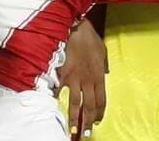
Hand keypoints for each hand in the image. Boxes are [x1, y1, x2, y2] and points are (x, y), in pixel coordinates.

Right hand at [55, 22, 107, 136]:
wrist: (76, 28)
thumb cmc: (89, 38)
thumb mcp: (103, 51)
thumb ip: (103, 66)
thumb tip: (104, 74)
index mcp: (99, 76)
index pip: (101, 100)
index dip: (99, 113)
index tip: (96, 121)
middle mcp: (88, 81)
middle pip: (89, 106)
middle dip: (87, 121)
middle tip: (85, 133)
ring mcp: (74, 79)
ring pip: (76, 103)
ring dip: (75, 118)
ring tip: (73, 129)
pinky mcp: (62, 74)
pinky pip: (59, 90)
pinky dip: (57, 100)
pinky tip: (54, 107)